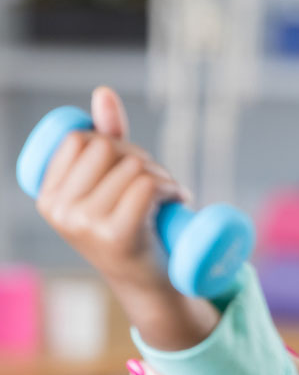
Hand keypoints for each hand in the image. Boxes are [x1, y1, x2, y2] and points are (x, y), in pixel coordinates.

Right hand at [35, 87, 214, 348]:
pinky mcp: (117, 235)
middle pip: (108, 147)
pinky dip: (170, 188)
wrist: (153, 282)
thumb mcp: (113, 180)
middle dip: (141, 157)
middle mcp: (60, 211)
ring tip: (167, 198)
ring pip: (133, 166)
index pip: (81, 139)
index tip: (128, 169)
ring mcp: (85, 225)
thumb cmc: (134, 225)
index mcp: (48, 196)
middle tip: (156, 184)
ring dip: (162, 175)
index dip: (114, 144)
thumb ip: (107, 136)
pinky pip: (147, 185)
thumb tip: (103, 92)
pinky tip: (175, 203)